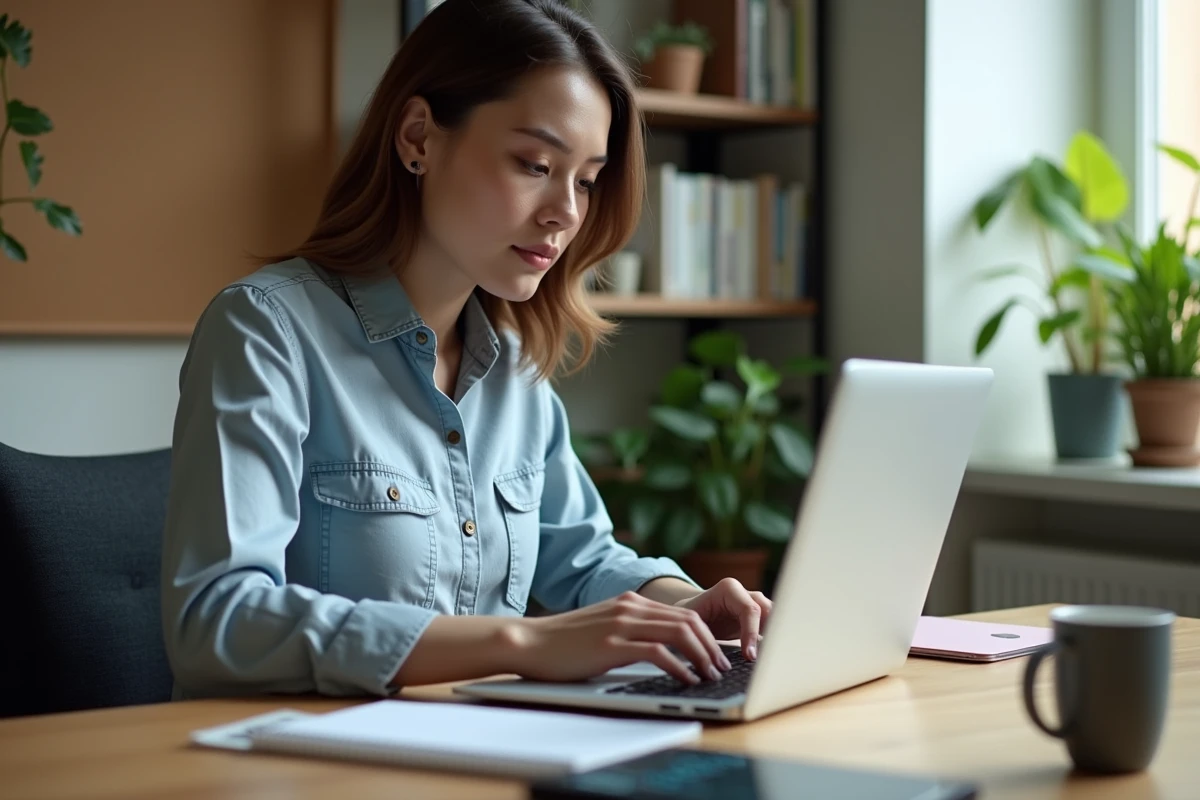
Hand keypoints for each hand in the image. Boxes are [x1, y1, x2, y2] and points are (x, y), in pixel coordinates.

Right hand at [507, 592, 732, 684]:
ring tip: (710, 676)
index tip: (717, 656)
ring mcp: (621, 624)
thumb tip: (662, 651)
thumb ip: (631, 631)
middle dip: (711, 646)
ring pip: (679, 633)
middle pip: (688, 620)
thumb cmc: (563, 643)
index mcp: (631, 602)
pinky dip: (679, 667)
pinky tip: (686, 680)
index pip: (684, 613)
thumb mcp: (603, 628)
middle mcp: (630, 608)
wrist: (529, 642)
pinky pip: (657, 653)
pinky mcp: (611, 645)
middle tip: (721, 668)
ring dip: (701, 656)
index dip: (707, 635)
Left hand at [673, 578, 772, 660]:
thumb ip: (700, 632)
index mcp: (729, 589)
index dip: (752, 633)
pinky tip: (774, 659)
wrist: (692, 612)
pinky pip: (773, 629)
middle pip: (769, 613)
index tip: (749, 656)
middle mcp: (747, 594)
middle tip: (770, 659)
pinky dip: (774, 643)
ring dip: (776, 639)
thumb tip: (708, 656)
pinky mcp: (760, 619)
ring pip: (776, 620)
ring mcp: (756, 605)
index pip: (750, 610)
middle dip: (772, 635)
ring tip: (775, 661)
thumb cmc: (689, 615)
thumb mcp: (691, 621)